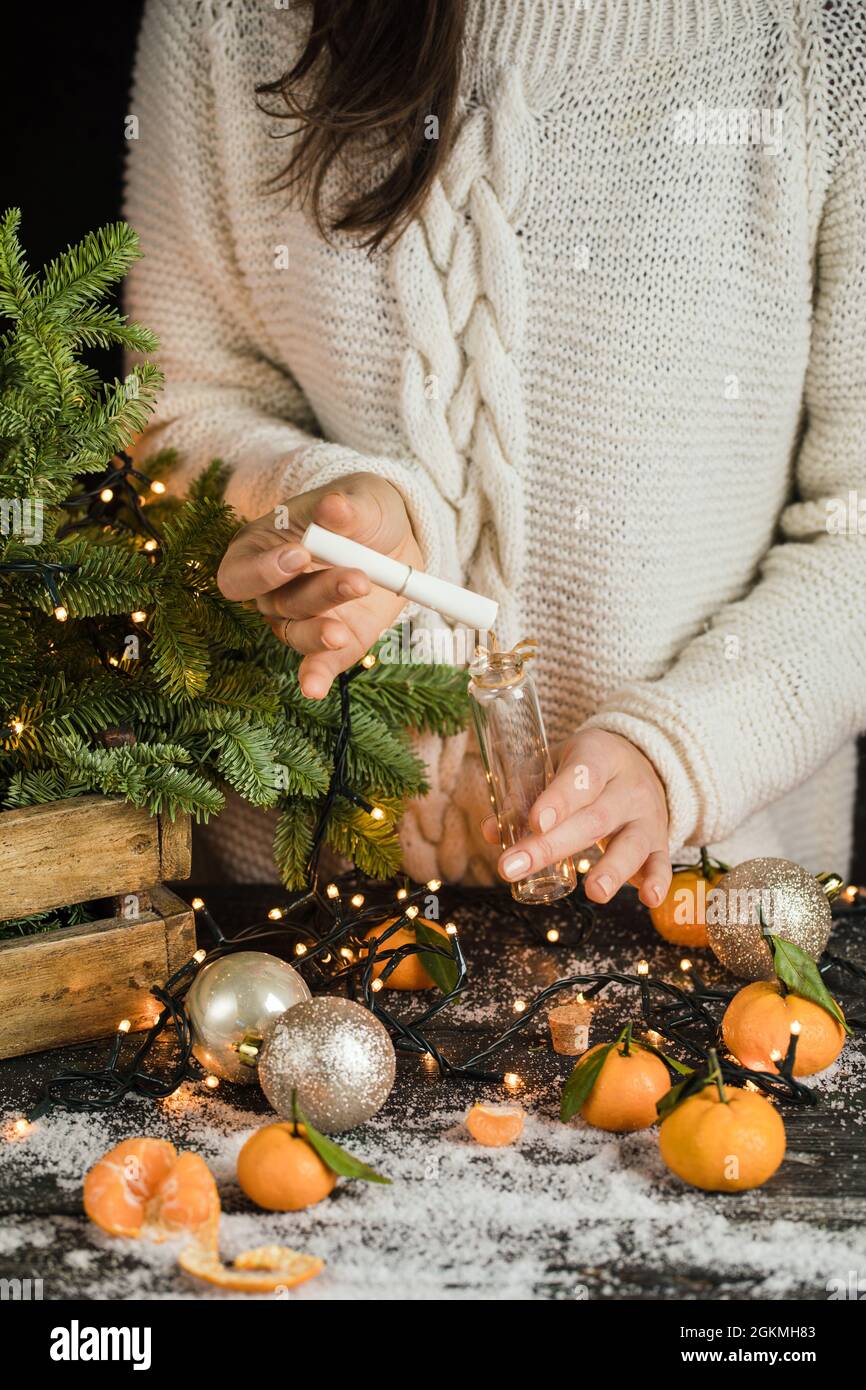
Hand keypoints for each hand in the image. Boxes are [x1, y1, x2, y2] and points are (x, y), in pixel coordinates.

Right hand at [217, 472, 420, 698]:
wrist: (395, 535)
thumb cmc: (360, 510)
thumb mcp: (359, 497)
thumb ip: (346, 506)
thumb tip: (334, 508)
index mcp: (262, 549)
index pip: (240, 573)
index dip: (263, 571)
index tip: (299, 555)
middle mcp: (273, 592)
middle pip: (278, 605)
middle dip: (319, 593)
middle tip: (357, 578)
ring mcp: (302, 620)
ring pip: (299, 634)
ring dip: (322, 633)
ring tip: (346, 629)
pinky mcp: (335, 642)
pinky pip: (320, 664)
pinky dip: (317, 676)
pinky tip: (314, 689)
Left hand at [481, 729, 671, 907]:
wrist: (643, 761)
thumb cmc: (586, 768)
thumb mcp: (556, 764)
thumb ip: (525, 794)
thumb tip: (491, 832)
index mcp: (598, 757)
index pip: (579, 777)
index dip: (558, 800)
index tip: (534, 823)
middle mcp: (627, 786)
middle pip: (593, 819)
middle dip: (551, 847)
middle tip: (513, 869)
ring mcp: (646, 815)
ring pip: (631, 843)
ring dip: (612, 870)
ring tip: (594, 893)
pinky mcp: (659, 840)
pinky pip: (661, 861)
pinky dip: (658, 880)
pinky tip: (649, 899)